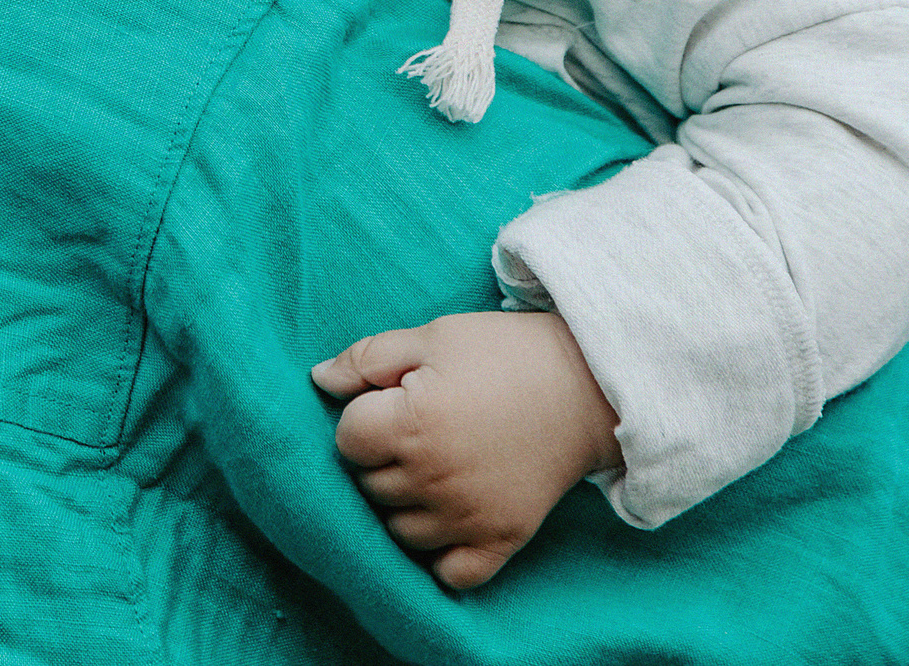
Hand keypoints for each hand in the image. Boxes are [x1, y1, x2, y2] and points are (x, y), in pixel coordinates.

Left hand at [310, 311, 620, 591]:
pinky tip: (448, 521)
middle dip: (380, 459)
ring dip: (404, 505)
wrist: (589, 385)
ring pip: (399, 532)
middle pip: (369, 486)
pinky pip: (450, 573)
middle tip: (417, 431)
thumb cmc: (504, 353)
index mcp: (412, 424)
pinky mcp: (502, 540)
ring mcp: (468, 516)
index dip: (362, 417)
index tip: (392, 401)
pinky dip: (442, 556)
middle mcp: (435, 478)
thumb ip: (367, 358)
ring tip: (432, 469)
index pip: (347, 440)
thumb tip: (319, 380)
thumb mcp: (432, 336)